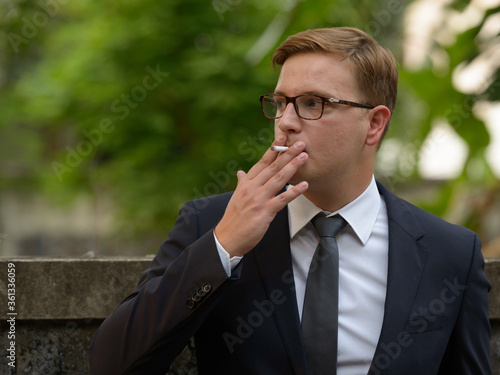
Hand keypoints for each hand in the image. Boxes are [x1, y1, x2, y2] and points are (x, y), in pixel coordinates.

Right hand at [214, 135, 308, 256]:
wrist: (227, 238)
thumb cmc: (233, 219)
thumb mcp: (236, 197)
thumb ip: (242, 183)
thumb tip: (240, 173)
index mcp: (246, 183)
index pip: (262, 163)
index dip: (273, 149)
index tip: (282, 138)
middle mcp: (252, 188)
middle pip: (272, 167)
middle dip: (287, 154)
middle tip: (299, 144)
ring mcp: (258, 199)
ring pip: (278, 179)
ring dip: (292, 167)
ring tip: (304, 157)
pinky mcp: (265, 212)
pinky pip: (282, 199)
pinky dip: (294, 192)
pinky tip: (304, 185)